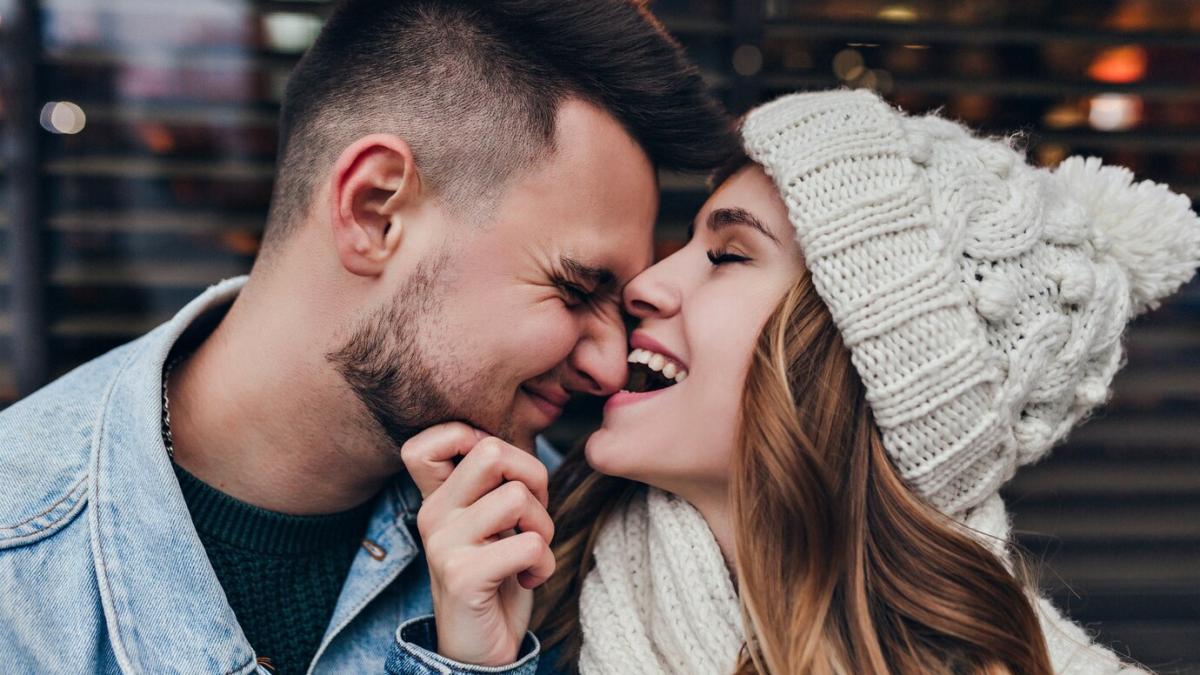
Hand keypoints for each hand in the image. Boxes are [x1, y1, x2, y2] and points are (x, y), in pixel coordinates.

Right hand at [400, 423, 554, 665]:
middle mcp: (432, 514)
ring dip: (544, 527)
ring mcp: (443, 544)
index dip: (478, 439)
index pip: (430, 439)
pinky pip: (529, 545)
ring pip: (518, 497)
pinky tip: (528, 580)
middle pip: (491, 451)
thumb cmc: (496, 578)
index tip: (503, 477)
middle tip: (531, 515)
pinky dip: (544, 565)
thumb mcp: (491, 522)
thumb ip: (494, 483)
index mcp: (438, 497)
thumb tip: (515, 446)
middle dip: (532, 477)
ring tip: (530, 552)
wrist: (478, 651)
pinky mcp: (462, 576)